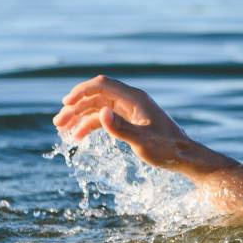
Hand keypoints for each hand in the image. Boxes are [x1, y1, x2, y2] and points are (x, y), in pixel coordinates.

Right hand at [52, 76, 194, 167]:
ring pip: (98, 107)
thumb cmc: (167, 149)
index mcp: (135, 98)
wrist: (184, 157)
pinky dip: (90, 125)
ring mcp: (129, 110)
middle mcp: (131, 100)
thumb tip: (101, 114)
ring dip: (79, 116)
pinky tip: (78, 136)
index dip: (82, 91)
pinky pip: (104, 118)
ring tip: (62, 129)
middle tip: (58, 122)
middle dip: (76, 107)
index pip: (103, 85)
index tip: (65, 103)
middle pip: (97, 96)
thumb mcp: (143, 142)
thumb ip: (121, 129)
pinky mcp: (129, 120)